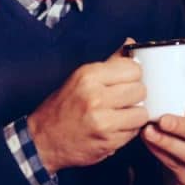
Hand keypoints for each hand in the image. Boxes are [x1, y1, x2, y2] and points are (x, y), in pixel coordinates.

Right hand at [28, 39, 148, 173]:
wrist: (43, 139)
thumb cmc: (62, 107)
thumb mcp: (81, 78)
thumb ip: (110, 62)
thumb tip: (130, 43)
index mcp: (89, 76)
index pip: (134, 68)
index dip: (133, 76)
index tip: (126, 81)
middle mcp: (96, 96)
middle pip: (140, 90)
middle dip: (135, 96)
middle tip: (122, 100)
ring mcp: (103, 120)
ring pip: (141, 113)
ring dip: (134, 115)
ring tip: (120, 115)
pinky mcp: (108, 141)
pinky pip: (134, 132)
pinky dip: (128, 131)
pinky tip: (114, 128)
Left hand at [141, 101, 184, 184]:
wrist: (181, 166)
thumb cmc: (184, 131)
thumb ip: (183, 100)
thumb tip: (162, 77)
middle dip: (183, 127)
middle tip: (163, 120)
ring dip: (168, 142)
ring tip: (150, 132)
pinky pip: (177, 167)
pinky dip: (161, 154)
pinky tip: (149, 143)